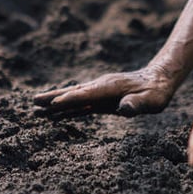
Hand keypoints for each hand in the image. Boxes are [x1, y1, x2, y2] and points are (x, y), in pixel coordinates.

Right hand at [33, 67, 175, 116]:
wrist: (158, 79)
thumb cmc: (156, 92)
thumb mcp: (151, 101)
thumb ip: (137, 105)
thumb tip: (123, 109)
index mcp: (110, 87)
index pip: (86, 95)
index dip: (70, 100)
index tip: (53, 105)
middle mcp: (101, 87)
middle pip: (73, 93)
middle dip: (53, 98)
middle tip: (33, 102)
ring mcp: (99, 91)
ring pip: (74, 97)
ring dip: (56, 103)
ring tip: (37, 109)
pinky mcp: (100, 97)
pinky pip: (81, 103)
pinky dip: (67, 108)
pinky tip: (56, 114)